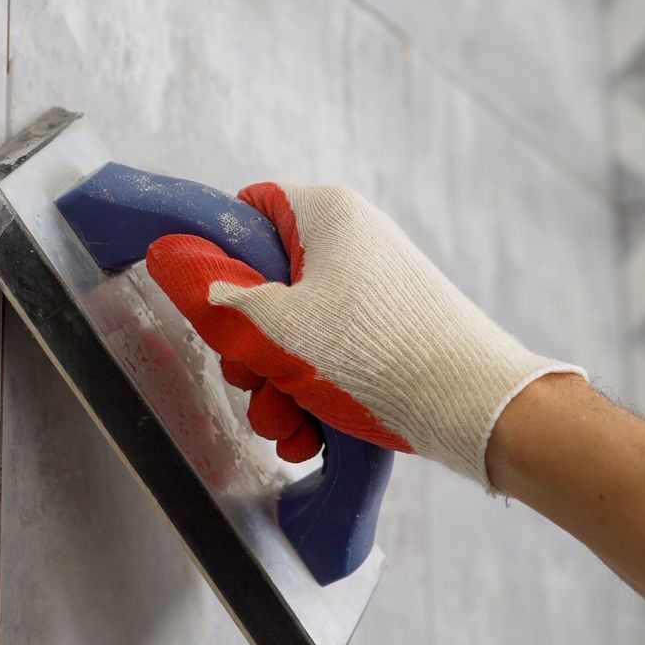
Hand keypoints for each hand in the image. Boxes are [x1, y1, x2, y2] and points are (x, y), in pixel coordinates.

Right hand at [144, 182, 580, 486]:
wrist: (476, 408)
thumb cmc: (377, 355)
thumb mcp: (276, 326)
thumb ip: (214, 293)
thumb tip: (168, 257)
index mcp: (327, 215)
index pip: (249, 210)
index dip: (219, 256)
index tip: (210, 305)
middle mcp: (353, 243)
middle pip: (266, 284)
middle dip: (248, 347)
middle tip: (250, 379)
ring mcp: (374, 292)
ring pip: (295, 332)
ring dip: (275, 384)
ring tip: (285, 424)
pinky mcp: (390, 335)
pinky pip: (331, 358)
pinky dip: (312, 395)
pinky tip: (309, 435)